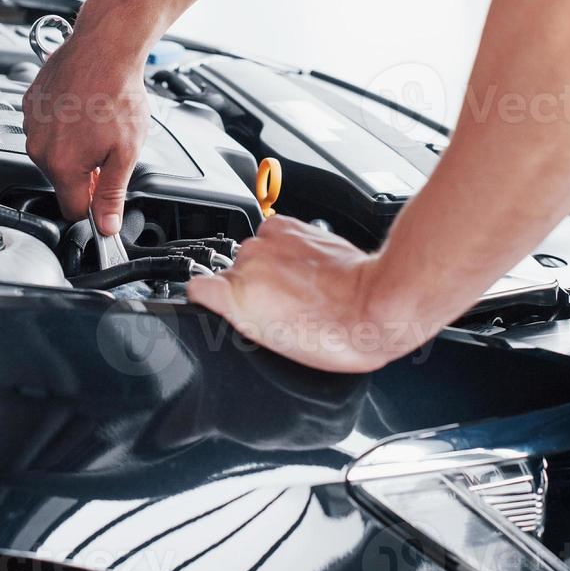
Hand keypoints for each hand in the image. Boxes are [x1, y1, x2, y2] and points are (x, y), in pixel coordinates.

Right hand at [23, 23, 150, 235]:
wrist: (104, 47)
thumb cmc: (117, 93)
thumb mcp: (126, 152)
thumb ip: (111, 194)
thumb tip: (105, 226)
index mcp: (62, 165)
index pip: (72, 209)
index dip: (93, 206)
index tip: (104, 195)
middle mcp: (39, 147)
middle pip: (62, 179)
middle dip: (85, 171)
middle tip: (108, 146)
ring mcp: (31, 124)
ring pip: (53, 153)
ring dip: (74, 146)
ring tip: (96, 121)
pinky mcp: (30, 104)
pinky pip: (46, 128)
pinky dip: (63, 124)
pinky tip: (83, 108)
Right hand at [187, 216, 436, 373]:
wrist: (373, 305)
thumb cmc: (334, 334)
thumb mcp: (275, 344)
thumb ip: (243, 318)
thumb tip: (231, 308)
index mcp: (236, 298)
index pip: (196, 288)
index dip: (207, 298)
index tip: (217, 304)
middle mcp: (247, 264)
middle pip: (230, 272)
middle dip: (250, 286)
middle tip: (278, 305)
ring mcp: (267, 243)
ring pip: (253, 252)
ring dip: (268, 265)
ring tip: (297, 286)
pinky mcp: (288, 226)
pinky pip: (272, 233)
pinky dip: (283, 245)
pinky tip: (303, 265)